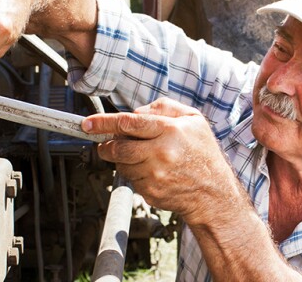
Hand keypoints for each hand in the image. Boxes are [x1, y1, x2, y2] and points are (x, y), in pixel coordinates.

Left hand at [82, 98, 239, 223]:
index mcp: (170, 131)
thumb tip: (136, 112)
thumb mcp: (193, 120)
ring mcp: (155, 175)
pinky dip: (135, 174)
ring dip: (123, 160)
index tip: (88, 123)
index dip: (103, 122)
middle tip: (106, 144)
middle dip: (106, 145)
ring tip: (142, 157)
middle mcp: (161, 153)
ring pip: (121, 165)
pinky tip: (152, 172)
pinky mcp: (151, 192)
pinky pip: (131, 180)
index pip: (128, 123)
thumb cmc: (203, 153)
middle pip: (118, 147)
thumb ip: (164, 107)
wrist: (213, 193)